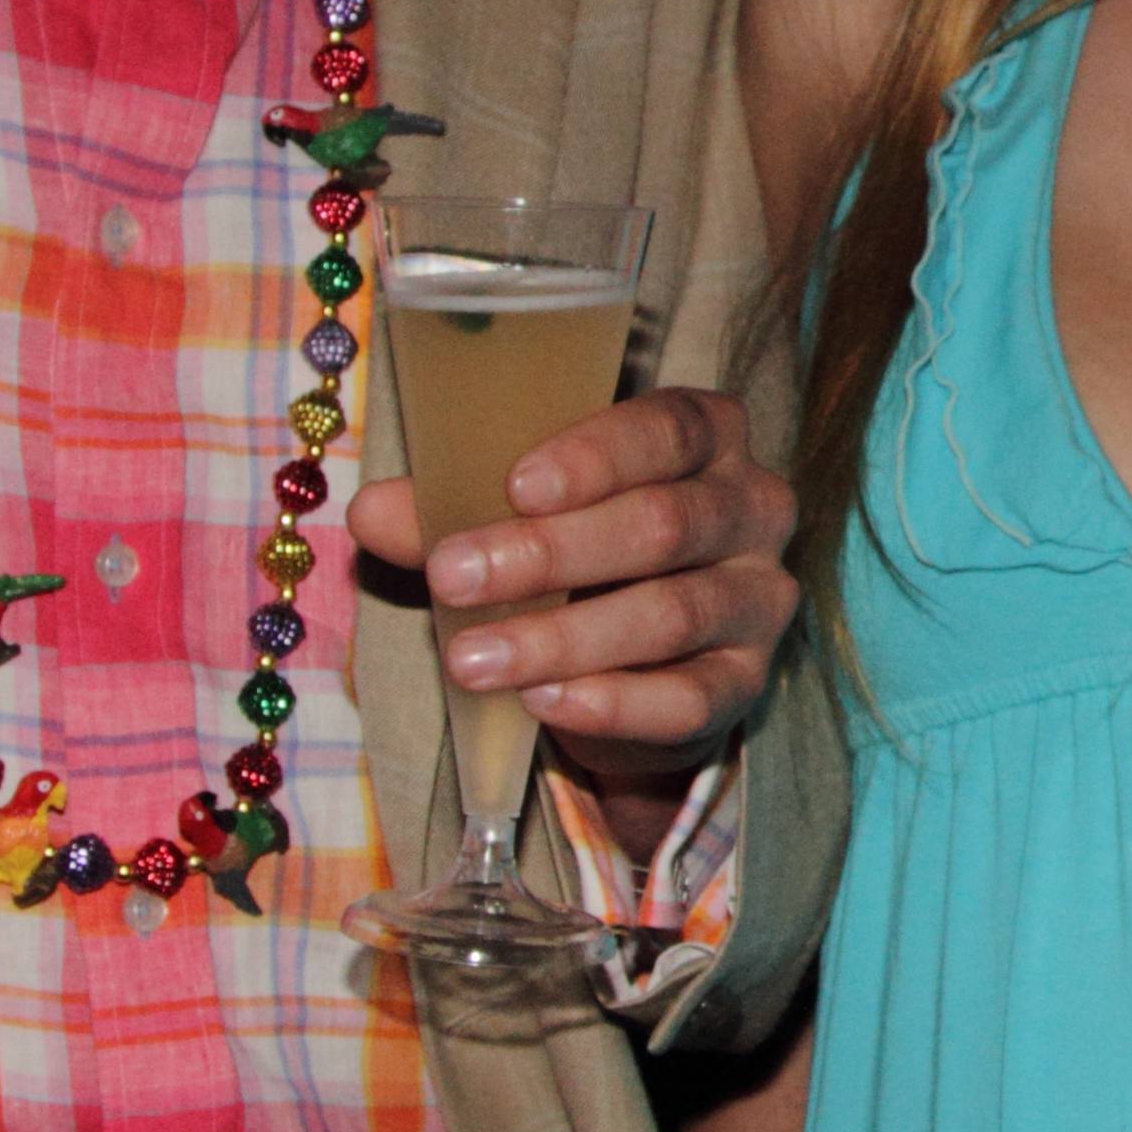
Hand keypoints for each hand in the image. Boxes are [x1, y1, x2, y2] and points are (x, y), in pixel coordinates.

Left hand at [339, 387, 798, 772]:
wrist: (635, 658)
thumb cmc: (577, 550)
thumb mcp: (516, 514)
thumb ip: (453, 507)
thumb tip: (372, 512)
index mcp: (706, 435)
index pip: (667, 428)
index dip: (595, 456)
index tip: (515, 487)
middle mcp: (752, 506)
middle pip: (663, 523)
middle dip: (550, 553)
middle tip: (454, 576)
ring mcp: (759, 598)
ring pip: (670, 614)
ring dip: (561, 639)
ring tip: (471, 659)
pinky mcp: (747, 682)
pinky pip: (690, 698)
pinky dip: (614, 703)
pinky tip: (544, 703)